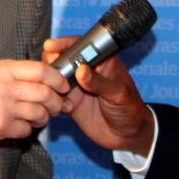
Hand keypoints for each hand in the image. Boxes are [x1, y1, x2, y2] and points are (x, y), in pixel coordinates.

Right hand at [0, 59, 68, 148]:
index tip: (63, 85)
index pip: (40, 70)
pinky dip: (28, 130)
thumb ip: (8, 69)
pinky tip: (23, 127)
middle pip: (45, 93)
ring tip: (43, 117)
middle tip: (60, 105)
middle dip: (57, 101)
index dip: (57, 78)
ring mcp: (3, 108)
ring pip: (38, 112)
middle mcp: (5, 86)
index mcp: (2, 69)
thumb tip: (34, 72)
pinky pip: (25, 130)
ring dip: (45, 117)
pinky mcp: (0, 128)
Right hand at [43, 36, 153, 155]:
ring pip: (56, 77)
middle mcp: (87, 71)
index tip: (51, 46)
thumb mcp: (118, 94)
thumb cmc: (130, 108)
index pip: (81, 45)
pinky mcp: (70, 102)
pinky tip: (54, 103)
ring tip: (48, 86)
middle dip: (53, 61)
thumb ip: (99, 82)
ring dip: (49, 80)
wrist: (128, 135)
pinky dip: (50, 98)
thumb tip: (80, 70)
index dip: (65, 43)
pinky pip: (55, 96)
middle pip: (64, 59)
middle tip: (48, 67)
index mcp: (101, 61)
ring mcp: (77, 86)